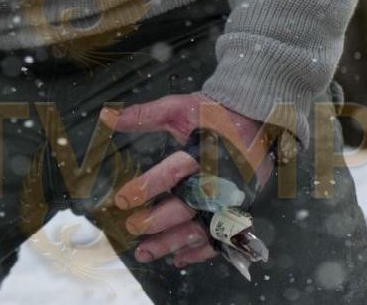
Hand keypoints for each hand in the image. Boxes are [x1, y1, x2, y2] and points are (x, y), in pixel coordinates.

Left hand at [98, 93, 273, 266]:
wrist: (259, 121)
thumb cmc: (217, 113)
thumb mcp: (181, 108)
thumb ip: (145, 114)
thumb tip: (106, 116)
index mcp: (204, 153)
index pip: (174, 173)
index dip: (147, 187)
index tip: (122, 199)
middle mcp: (219, 180)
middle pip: (187, 207)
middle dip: (157, 220)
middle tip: (131, 227)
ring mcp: (231, 199)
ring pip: (200, 228)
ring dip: (172, 242)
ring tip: (144, 253)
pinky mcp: (238, 210)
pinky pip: (220, 237)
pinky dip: (200, 251)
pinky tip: (178, 259)